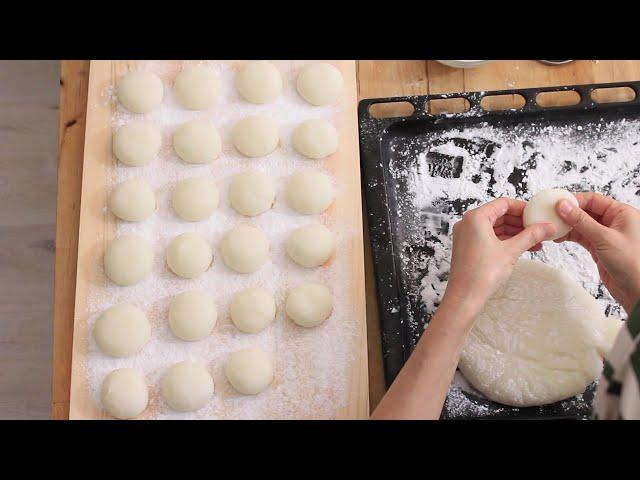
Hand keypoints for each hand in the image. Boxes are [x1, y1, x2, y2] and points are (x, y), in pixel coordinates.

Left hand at [442, 198, 555, 319]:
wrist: (465, 297)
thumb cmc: (482, 274)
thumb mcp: (511, 251)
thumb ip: (531, 236)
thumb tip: (548, 227)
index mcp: (475, 218)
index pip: (503, 203)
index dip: (522, 208)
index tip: (537, 214)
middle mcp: (468, 223)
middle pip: (499, 214)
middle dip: (520, 222)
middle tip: (539, 228)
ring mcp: (466, 236)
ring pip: (495, 227)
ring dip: (515, 232)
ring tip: (535, 240)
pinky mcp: (468, 247)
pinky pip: (489, 237)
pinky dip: (505, 240)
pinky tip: (523, 247)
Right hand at [555, 192, 639, 312]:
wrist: (637, 290)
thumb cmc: (633, 264)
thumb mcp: (604, 239)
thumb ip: (582, 221)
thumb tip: (564, 205)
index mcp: (621, 213)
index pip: (593, 199)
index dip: (574, 200)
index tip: (556, 203)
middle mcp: (614, 221)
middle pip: (585, 211)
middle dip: (567, 213)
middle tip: (550, 216)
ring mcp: (605, 234)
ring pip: (581, 224)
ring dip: (566, 226)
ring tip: (551, 228)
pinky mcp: (598, 247)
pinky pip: (581, 236)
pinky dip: (569, 236)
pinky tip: (558, 237)